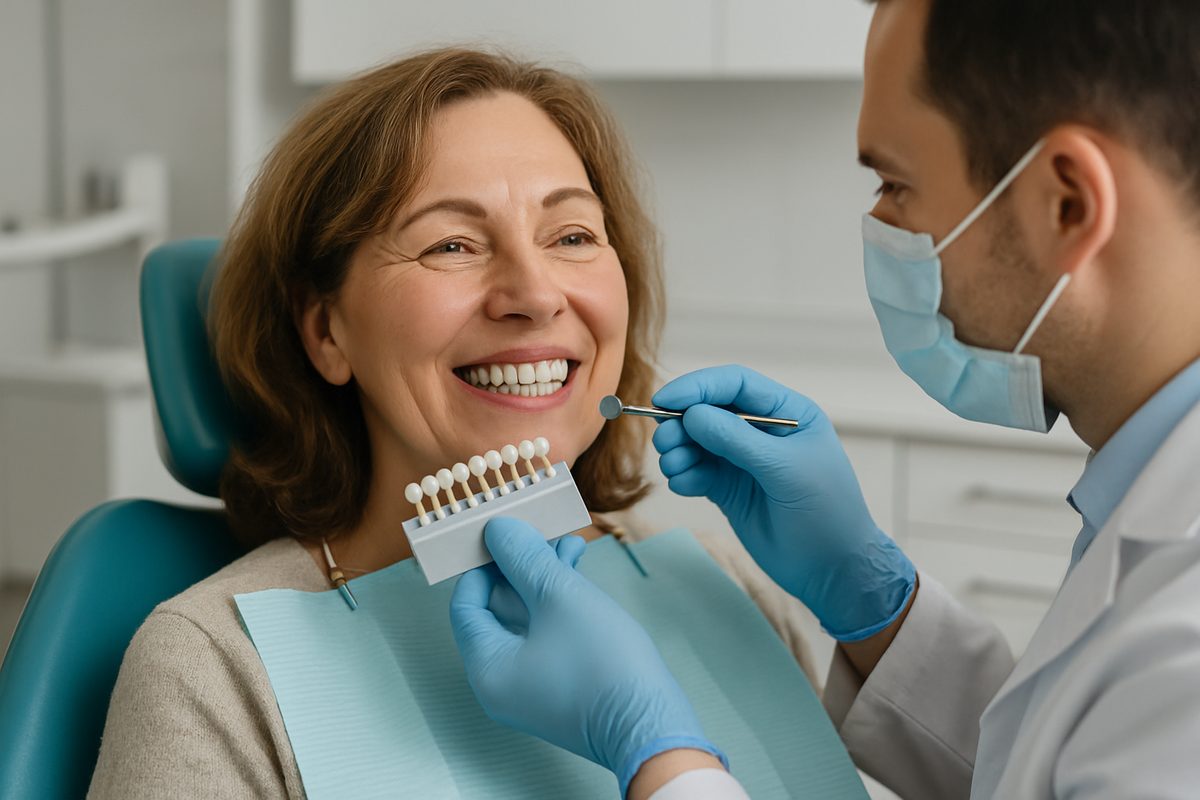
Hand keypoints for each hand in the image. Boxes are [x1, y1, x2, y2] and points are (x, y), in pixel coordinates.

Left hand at [450, 518, 725, 796]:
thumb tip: (498, 531)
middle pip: (497, 609)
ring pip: (527, 618)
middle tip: (539, 531)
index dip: (482, 563)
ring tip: (570, 543)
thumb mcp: (560, 597)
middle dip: (521, 565)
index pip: (466, 603)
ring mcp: (531, 686)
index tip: (503, 532)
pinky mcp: (559, 685)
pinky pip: (547, 635)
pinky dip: (559, 603)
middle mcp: (501, 682)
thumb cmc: (604, 666)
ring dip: (545, 578)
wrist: (653, 727)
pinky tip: (578, 572)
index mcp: (487, 667)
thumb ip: (524, 559)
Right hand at [653, 365, 914, 640]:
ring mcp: (742, 460)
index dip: (698, 387)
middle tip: (666, 443)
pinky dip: (684, 475)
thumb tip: (691, 414)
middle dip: (682, 423)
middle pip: (709, 411)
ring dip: (679, 451)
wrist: (831, 570)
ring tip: (675, 468)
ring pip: (697, 441)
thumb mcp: (786, 469)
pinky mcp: (728, 489)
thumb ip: (737, 440)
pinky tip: (685, 486)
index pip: (735, 384)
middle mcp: (761, 431)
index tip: (665, 401)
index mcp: (786, 412)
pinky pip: (696, 471)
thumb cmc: (825, 512)